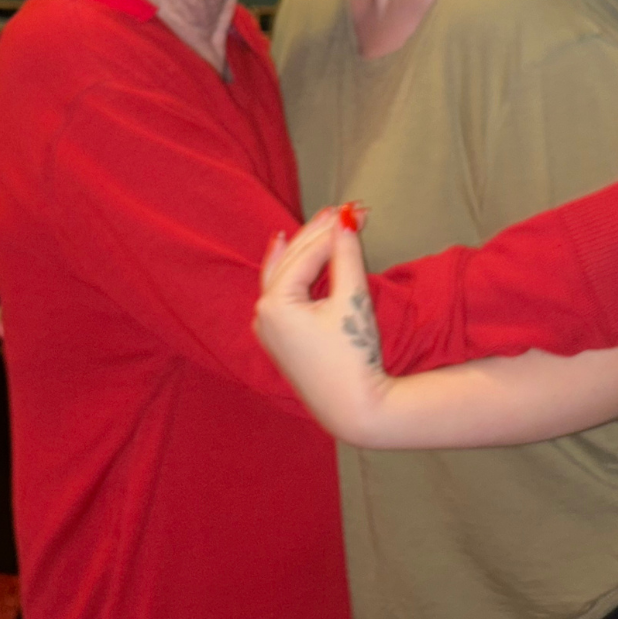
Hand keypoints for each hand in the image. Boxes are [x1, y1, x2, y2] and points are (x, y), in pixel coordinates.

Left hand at [254, 205, 389, 440]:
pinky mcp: (278, 340)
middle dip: (317, 235)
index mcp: (275, 303)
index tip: (354, 209)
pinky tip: (288, 254)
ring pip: (282, 276)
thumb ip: (346, 257)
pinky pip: (280, 295)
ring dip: (303, 250)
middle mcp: (263, 313)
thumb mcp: (352, 300)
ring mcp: (267, 328)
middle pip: (290, 261)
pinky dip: (291, 273)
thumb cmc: (354, 356)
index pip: (307, 255)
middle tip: (341, 210)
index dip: (332, 230)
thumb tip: (345, 222)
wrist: (354, 409)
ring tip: (318, 223)